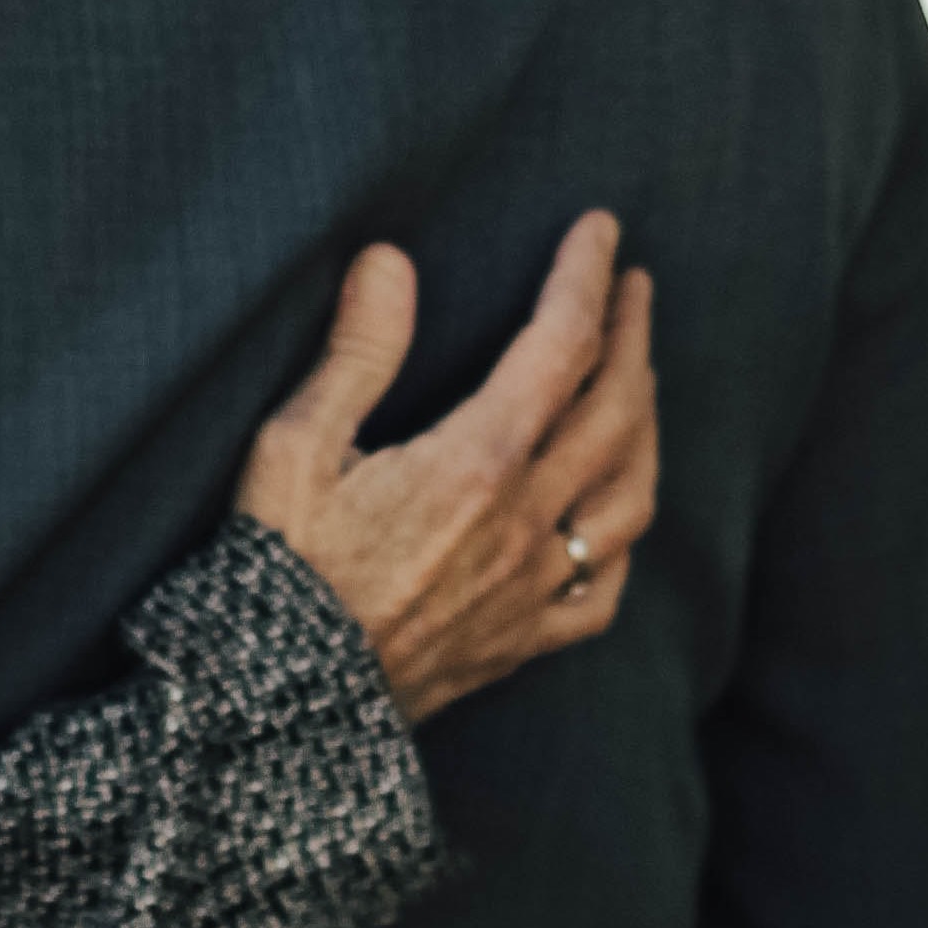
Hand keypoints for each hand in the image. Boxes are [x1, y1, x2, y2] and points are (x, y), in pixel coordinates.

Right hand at [236, 209, 656, 723]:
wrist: (283, 699)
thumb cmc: (280, 564)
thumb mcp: (295, 444)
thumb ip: (357, 350)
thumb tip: (393, 260)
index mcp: (475, 462)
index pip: (559, 347)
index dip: (585, 277)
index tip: (600, 228)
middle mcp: (525, 522)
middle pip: (616, 412)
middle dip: (632, 336)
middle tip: (633, 285)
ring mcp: (535, 587)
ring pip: (632, 495)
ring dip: (647, 423)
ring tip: (639, 379)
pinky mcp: (525, 641)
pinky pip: (607, 586)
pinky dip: (624, 534)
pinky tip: (615, 511)